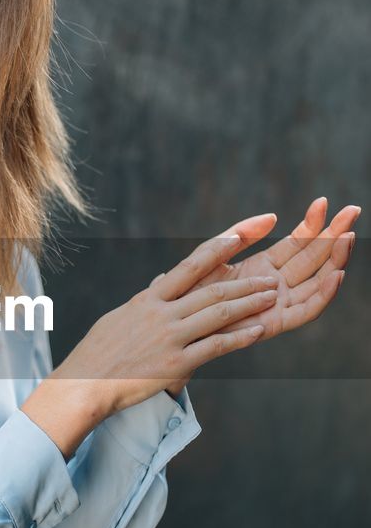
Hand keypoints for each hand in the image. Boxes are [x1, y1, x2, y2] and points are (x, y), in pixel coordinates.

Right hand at [52, 223, 294, 418]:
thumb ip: (146, 302)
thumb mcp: (120, 319)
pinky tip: (258, 331)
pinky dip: (239, 338)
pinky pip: (215, 347)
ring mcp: (169, 338)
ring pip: (218, 314)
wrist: (83, 385)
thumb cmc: (99, 353)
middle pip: (212, 290)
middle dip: (246, 282)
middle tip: (271, 277)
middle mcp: (161, 314)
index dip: (217, 248)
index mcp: (148, 300)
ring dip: (250, 304)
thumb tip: (161, 283)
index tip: (240, 234)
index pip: (189, 265)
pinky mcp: (175, 364)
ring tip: (272, 297)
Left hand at [170, 198, 360, 358]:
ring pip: (317, 280)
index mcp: (264, 266)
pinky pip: (306, 311)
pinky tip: (336, 274)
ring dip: (335, 259)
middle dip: (334, 234)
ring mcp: (279, 304)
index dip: (312, 223)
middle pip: (314, 257)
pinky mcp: (275, 324)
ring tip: (348, 236)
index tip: (323, 202)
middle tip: (353, 210)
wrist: (174, 326)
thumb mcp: (213, 255)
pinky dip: (323, 294)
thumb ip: (239, 235)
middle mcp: (277, 284)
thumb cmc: (187, 291)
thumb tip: (272, 217)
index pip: (298, 242)